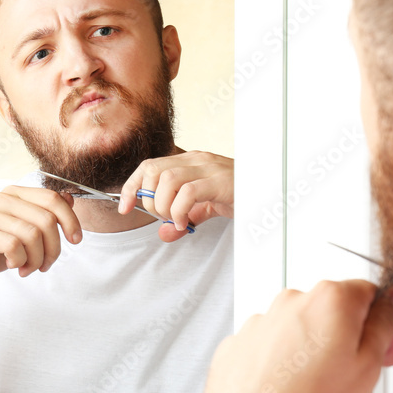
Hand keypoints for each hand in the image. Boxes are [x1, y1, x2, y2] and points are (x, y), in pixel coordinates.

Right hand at [0, 186, 81, 295]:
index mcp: (15, 194)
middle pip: (47, 219)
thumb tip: (70, 199)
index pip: (54, 199)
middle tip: (46, 265)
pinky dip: (20, 261)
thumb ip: (44, 214)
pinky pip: (14, 246)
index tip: (76, 240)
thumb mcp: (23, 232)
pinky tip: (14, 266)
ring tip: (28, 269)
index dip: (71, 220)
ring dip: (36, 259)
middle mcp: (3, 199)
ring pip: (33, 235)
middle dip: (54, 248)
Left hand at [117, 151, 233, 241]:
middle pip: (153, 169)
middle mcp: (197, 160)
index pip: (149, 165)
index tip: (124, 207)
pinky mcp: (219, 182)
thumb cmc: (238, 197)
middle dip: (148, 198)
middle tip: (162, 217)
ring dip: (163, 205)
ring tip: (174, 220)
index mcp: (189, 162)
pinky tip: (185, 223)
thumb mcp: (205, 209)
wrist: (269, 193)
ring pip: (167, 180)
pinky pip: (187, 193)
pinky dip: (179, 211)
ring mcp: (209, 168)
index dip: (131, 186)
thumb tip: (162, 233)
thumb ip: (182, 219)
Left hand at [169, 280, 392, 392]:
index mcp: (330, 301)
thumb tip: (389, 304)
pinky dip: (278, 368)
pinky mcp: (236, 348)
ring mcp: (259, 325)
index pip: (369, 294)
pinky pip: (266, 351)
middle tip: (352, 380)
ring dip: (311, 356)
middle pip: (331, 313)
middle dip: (346, 342)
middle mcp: (290, 303)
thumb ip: (383, 327)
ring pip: (298, 333)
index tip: (385, 350)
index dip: (383, 326)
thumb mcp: (368, 370)